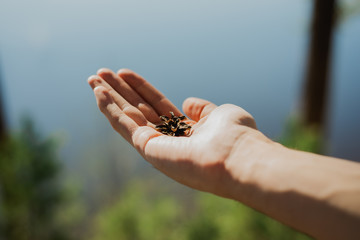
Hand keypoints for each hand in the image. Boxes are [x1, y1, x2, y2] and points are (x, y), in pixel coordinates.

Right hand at [88, 68, 268, 196]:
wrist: (238, 157)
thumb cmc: (236, 136)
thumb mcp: (219, 115)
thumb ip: (202, 110)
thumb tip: (186, 102)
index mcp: (183, 132)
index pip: (155, 105)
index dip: (139, 88)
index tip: (124, 72)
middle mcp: (167, 140)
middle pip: (137, 109)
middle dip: (119, 91)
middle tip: (99, 73)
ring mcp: (156, 146)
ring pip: (126, 116)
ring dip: (108, 98)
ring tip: (93, 79)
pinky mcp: (148, 149)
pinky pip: (124, 125)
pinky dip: (110, 109)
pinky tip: (99, 93)